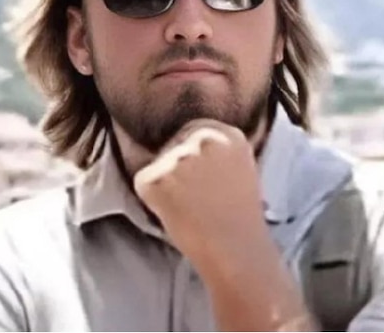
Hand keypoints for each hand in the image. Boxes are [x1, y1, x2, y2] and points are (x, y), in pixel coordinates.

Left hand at [134, 119, 313, 330]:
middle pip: (173, 143)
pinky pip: (143, 184)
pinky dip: (151, 201)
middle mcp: (204, 139)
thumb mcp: (241, 172)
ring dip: (164, 185)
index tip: (196, 176)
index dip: (192, 154)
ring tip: (189, 210)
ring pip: (157, 164)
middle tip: (192, 198)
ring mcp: (178, 157)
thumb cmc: (239, 222)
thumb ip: (218, 153)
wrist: (235, 253)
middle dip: (175, 167)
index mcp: (229, 135)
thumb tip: (188, 148)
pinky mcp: (155, 178)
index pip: (196, 130)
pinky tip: (176, 215)